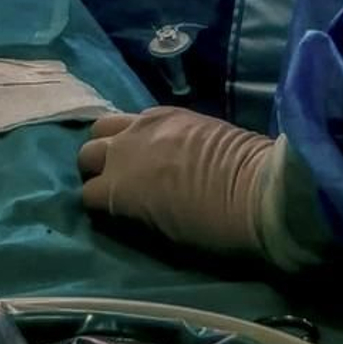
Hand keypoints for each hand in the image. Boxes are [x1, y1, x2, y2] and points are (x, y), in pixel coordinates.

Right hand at [78, 108, 272, 254]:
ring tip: (129, 153)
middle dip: (98, 167)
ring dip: (112, 140)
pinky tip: (155, 139)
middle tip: (117, 178)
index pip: (87, 194)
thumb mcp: (162, 232)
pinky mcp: (169, 111)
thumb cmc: (211, 226)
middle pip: (88, 153)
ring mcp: (144, 125)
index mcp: (117, 190)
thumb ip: (135, 211)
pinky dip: (139, 128)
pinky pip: (138, 115)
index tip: (112, 210)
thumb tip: (130, 205)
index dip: (99, 204)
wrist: (255, 191)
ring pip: (105, 125)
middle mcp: (121, 151)